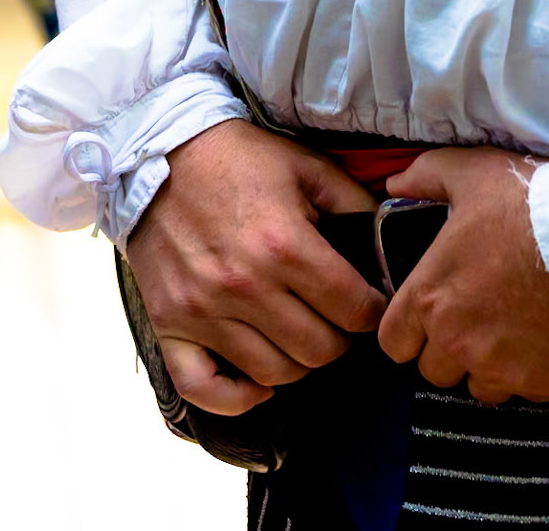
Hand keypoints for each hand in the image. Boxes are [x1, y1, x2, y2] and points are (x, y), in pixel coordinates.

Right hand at [125, 118, 384, 415]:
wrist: (161, 152)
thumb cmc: (241, 159)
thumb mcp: (308, 167)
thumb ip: (355, 204)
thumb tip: (387, 242)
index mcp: (285, 245)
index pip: (352, 309)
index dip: (373, 312)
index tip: (372, 305)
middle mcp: (245, 286)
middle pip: (318, 350)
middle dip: (341, 339)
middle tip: (339, 321)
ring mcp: (203, 312)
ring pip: (273, 374)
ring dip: (298, 362)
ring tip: (302, 336)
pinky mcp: (168, 325)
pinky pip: (204, 390)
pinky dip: (237, 397)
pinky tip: (258, 382)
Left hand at [378, 148, 548, 402]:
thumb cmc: (526, 203)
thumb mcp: (471, 172)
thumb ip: (424, 176)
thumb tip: (392, 184)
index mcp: (430, 297)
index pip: (394, 343)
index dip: (410, 330)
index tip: (431, 314)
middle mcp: (456, 342)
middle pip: (435, 369)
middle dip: (451, 348)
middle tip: (479, 316)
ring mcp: (498, 368)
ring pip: (477, 386)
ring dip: (488, 365)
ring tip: (514, 329)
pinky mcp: (538, 383)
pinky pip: (522, 391)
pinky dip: (530, 371)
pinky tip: (545, 337)